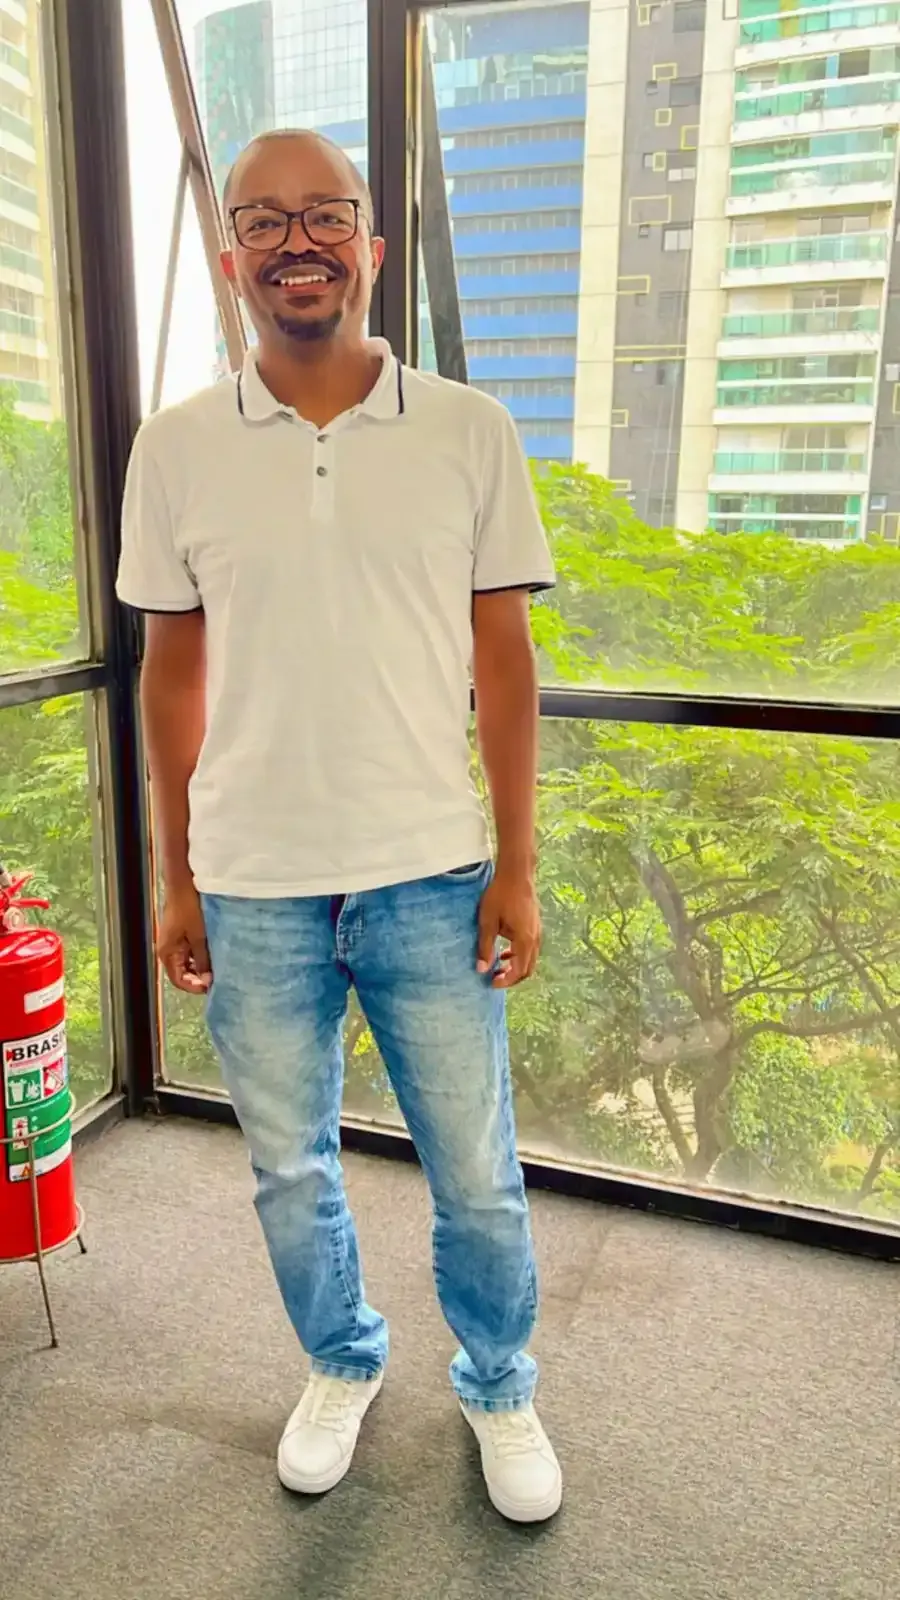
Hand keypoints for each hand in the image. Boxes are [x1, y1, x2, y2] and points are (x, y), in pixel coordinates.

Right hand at [157, 882, 211, 994]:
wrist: (183, 884)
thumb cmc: (188, 907)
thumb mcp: (198, 936)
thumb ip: (202, 959)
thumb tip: (207, 980)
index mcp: (168, 953)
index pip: (179, 980)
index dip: (194, 987)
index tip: (211, 987)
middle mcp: (168, 950)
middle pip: (183, 973)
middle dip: (199, 978)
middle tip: (217, 980)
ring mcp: (175, 942)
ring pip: (187, 963)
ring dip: (201, 967)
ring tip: (218, 969)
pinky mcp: (181, 934)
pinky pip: (190, 952)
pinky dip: (200, 957)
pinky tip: (214, 956)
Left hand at [476, 868, 540, 988]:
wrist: (516, 873)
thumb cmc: (500, 895)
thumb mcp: (488, 922)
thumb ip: (485, 947)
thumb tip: (481, 969)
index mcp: (524, 940)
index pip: (519, 971)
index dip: (506, 981)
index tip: (491, 983)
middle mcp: (535, 939)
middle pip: (528, 969)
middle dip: (511, 977)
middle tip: (494, 978)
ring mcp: (537, 932)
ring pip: (530, 959)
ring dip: (515, 966)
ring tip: (497, 967)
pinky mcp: (535, 926)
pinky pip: (529, 948)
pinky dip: (518, 955)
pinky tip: (504, 951)